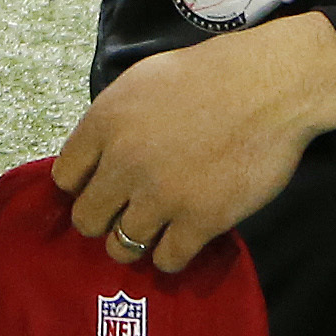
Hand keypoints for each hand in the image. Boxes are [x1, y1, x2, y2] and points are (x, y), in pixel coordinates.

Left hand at [52, 15, 335, 275]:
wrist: (271, 85)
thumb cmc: (210, 75)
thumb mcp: (142, 82)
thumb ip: (112, 122)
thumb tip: (96, 158)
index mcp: (104, 123)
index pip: (64, 178)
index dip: (82, 187)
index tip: (101, 188)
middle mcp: (123, 163)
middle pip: (87, 220)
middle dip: (104, 219)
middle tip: (126, 213)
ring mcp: (161, 195)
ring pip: (122, 247)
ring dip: (135, 242)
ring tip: (154, 230)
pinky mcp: (201, 220)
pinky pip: (167, 259)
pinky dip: (171, 255)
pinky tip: (182, 239)